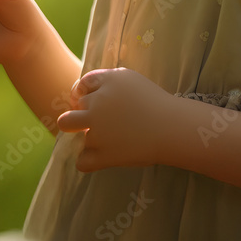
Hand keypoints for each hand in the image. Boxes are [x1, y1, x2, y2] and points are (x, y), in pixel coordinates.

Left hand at [56, 67, 172, 171]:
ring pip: (71, 133)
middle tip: (94, 123)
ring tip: (102, 139)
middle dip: (77, 118)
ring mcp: (97, 131)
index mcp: (105, 83)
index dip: (82, 95)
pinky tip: (101, 156)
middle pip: (69, 113)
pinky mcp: (103, 155)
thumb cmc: (153, 101)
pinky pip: (81, 161)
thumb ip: (105, 81)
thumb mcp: (128, 79)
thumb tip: (83, 92)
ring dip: (84, 136)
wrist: (171, 127)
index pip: (80, 86)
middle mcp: (96, 105)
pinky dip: (88, 161)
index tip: (93, 103)